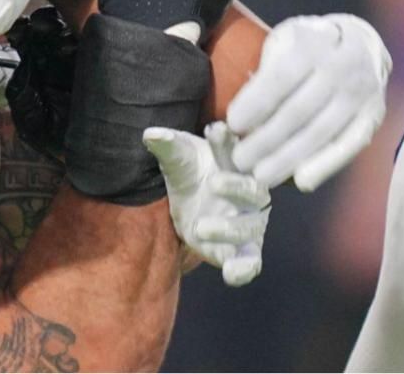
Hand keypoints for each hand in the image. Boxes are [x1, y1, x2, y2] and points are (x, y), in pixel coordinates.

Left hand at [144, 122, 268, 285]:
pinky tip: (231, 273)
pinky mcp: (243, 250)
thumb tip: (150, 133)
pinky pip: (250, 262)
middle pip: (253, 189)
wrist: (189, 205)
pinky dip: (243, 269)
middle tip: (215, 183)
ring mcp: (249, 223)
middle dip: (237, 186)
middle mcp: (251, 194)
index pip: (237, 150)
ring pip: (248, 227)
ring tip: (200, 227)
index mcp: (239, 165)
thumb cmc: (191, 173)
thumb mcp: (178, 159)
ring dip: (229, 228)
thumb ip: (168, 146)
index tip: (214, 130)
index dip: (227, 142)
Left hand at [228, 13, 390, 190]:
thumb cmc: (310, 45)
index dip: (255, 103)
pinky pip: (348, 146)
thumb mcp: (286, 39)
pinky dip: (325, 165)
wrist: (364, 45)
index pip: (280, 78)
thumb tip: (240, 112)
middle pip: (299, 112)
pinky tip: (301, 181)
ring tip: (260, 176)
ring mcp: (361, 95)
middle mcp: (341, 69)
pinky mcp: (372, 117)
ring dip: (288, 158)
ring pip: (321, 133)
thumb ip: (266, 68)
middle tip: (239, 160)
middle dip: (266, 139)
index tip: (231, 124)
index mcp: (313, 45)